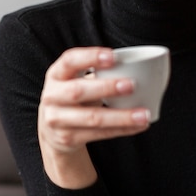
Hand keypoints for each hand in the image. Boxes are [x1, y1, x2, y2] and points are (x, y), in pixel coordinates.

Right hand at [38, 47, 149, 187]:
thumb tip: (139, 68)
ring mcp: (57, 120)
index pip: (70, 60)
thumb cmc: (73, 96)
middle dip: (106, 88)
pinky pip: (99, 134)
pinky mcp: (67, 139)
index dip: (91, 57)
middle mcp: (52, 96)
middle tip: (132, 85)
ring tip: (143, 115)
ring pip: (92, 118)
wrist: (52, 130)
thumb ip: (98, 72)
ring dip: (121, 117)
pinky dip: (121, 130)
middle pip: (78, 91)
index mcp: (56, 74)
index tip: (114, 57)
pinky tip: (138, 126)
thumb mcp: (76, 79)